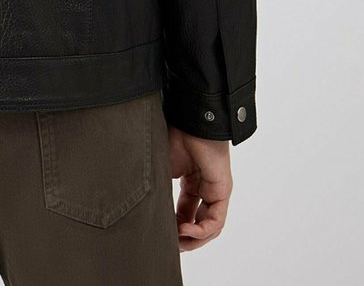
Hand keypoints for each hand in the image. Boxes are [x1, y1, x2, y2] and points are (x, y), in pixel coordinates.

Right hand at [168, 127, 232, 251]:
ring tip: (177, 242)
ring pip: (209, 226)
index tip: (161, 233)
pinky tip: (185, 231)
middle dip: (184, 238)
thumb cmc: (173, 135)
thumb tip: (142, 210)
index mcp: (191, 180)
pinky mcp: (222, 190)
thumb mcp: (161, 168)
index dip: (173, 226)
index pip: (185, 212)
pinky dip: (201, 231)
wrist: (189, 118)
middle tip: (170, 245)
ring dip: (193, 239)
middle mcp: (205, 187)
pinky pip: (216, 221)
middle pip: (198, 222)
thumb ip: (158, 189)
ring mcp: (215, 190)